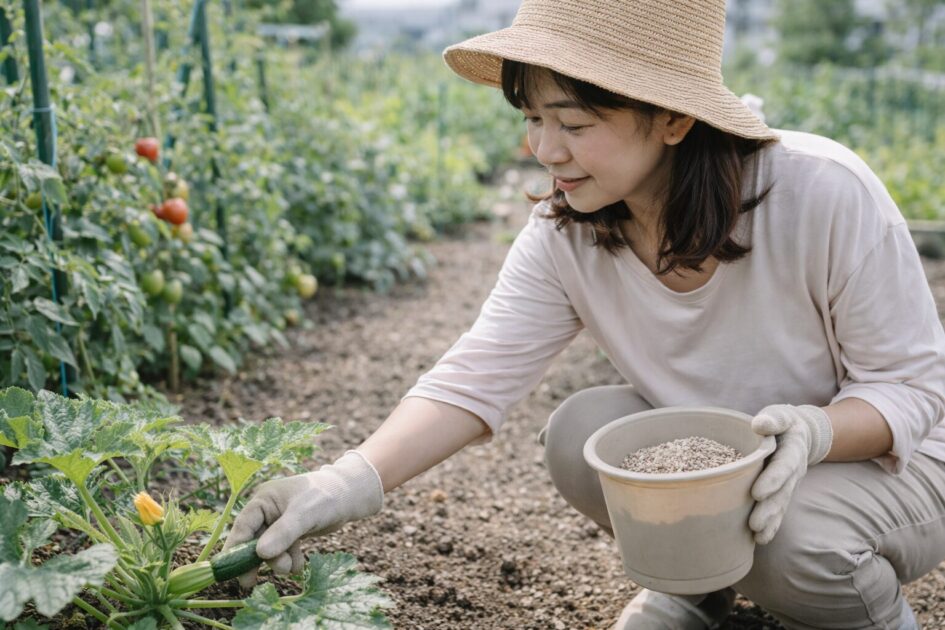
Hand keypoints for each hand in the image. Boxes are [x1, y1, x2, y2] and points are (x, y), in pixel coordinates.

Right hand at [223, 450, 383, 587]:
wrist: (349, 496)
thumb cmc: (326, 497)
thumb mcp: (304, 514)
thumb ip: (283, 533)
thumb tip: (260, 554)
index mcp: (264, 499)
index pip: (243, 525)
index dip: (235, 548)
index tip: (230, 570)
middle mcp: (267, 511)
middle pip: (252, 540)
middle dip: (256, 560)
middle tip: (250, 583)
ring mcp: (278, 523)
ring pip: (269, 550)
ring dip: (277, 562)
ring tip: (291, 567)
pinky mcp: (291, 533)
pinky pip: (283, 552)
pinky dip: (290, 560)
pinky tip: (300, 565)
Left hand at [749, 404, 832, 544]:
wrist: (799, 434)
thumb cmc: (783, 423)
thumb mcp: (781, 415)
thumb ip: (773, 419)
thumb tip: (759, 424)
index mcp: (792, 451)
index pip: (784, 466)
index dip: (772, 480)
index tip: (757, 492)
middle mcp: (794, 472)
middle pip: (782, 493)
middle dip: (768, 509)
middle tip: (753, 523)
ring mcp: (790, 485)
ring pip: (781, 506)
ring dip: (770, 522)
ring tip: (757, 536)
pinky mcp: (783, 493)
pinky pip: (779, 511)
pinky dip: (772, 526)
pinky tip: (760, 540)